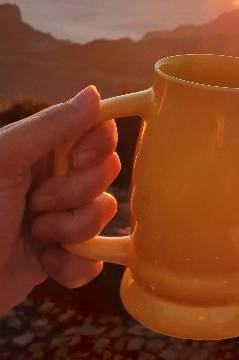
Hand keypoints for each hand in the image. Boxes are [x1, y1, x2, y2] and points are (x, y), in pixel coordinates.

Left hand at [0, 86, 119, 314]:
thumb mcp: (3, 160)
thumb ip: (50, 126)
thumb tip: (94, 93)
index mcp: (40, 149)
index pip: (97, 131)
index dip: (97, 148)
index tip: (74, 161)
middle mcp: (54, 179)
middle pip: (107, 174)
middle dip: (74, 195)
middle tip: (35, 204)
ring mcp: (61, 218)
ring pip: (103, 215)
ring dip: (70, 231)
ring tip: (34, 236)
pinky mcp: (64, 258)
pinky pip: (96, 259)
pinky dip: (73, 265)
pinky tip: (45, 263)